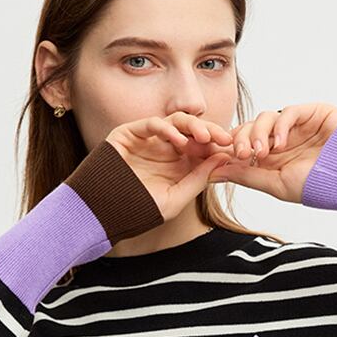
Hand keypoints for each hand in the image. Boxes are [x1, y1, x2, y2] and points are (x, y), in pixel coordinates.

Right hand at [105, 113, 233, 220]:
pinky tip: (179, 141)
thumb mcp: (176, 198)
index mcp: (177, 163)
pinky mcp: (129, 133)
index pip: (202, 147)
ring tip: (205, 137)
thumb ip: (198, 179)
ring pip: (175, 122)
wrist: (103, 214)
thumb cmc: (138, 211)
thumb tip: (223, 159)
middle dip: (210, 132)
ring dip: (193, 126)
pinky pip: (152, 124)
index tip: (234, 149)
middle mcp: (164, 149)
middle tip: (224, 139)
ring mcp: (147, 140)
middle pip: (192, 131)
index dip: (217, 146)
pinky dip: (167, 129)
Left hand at [209, 102, 336, 203]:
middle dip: (241, 140)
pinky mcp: (313, 112)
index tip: (218, 157)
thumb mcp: (275, 184)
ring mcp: (297, 125)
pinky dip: (280, 126)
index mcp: (272, 157)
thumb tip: (213, 172)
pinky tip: (279, 144)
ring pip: (265, 118)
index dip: (228, 148)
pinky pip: (288, 112)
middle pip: (250, 128)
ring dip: (258, 134)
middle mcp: (282, 138)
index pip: (242, 144)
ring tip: (261, 153)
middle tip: (240, 154)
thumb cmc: (318, 187)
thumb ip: (245, 175)